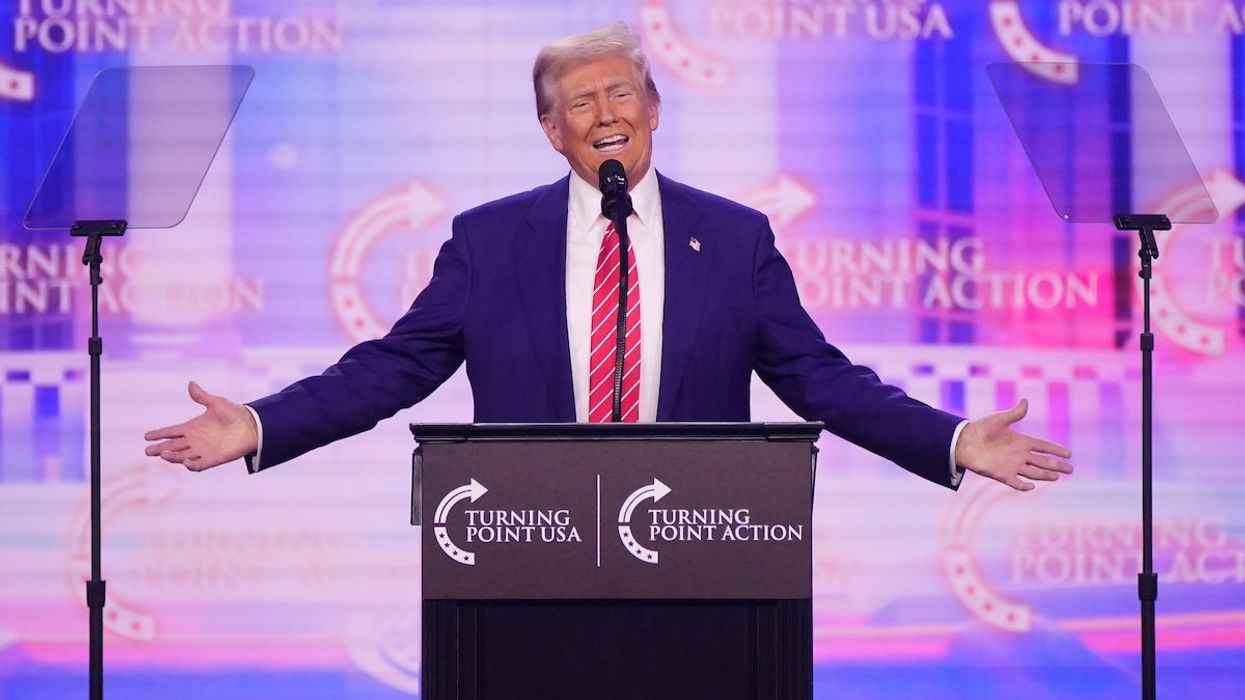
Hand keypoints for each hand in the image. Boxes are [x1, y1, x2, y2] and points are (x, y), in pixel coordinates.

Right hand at [144, 381, 258, 471]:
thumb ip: (202, 396)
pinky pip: (199, 465)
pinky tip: (185, 462)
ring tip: (163, 454)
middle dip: (160, 448)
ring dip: (172, 457)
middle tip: (147, 451)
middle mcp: (195, 440)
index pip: (171, 431)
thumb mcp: (216, 403)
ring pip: (182, 456)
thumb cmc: (234, 413)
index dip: (159, 434)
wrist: (252, 425)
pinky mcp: (213, 459)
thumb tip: (191, 383)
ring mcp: (203, 451)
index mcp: (193, 427)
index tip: (146, 436)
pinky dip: (191, 465)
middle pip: (173, 446)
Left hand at [954, 399, 1071, 490]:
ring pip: (1033, 472)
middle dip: (1056, 465)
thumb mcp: (999, 420)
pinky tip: (1032, 486)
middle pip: (1042, 461)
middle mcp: (1019, 454)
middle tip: (1071, 469)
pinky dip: (1023, 485)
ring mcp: (1011, 465)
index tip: (1069, 454)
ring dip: (1045, 475)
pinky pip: (1015, 482)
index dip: (1055, 450)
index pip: (1043, 446)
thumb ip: (1014, 414)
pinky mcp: (1001, 474)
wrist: (963, 442)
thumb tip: (1025, 401)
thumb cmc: (981, 429)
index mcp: (1021, 441)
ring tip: (1057, 477)